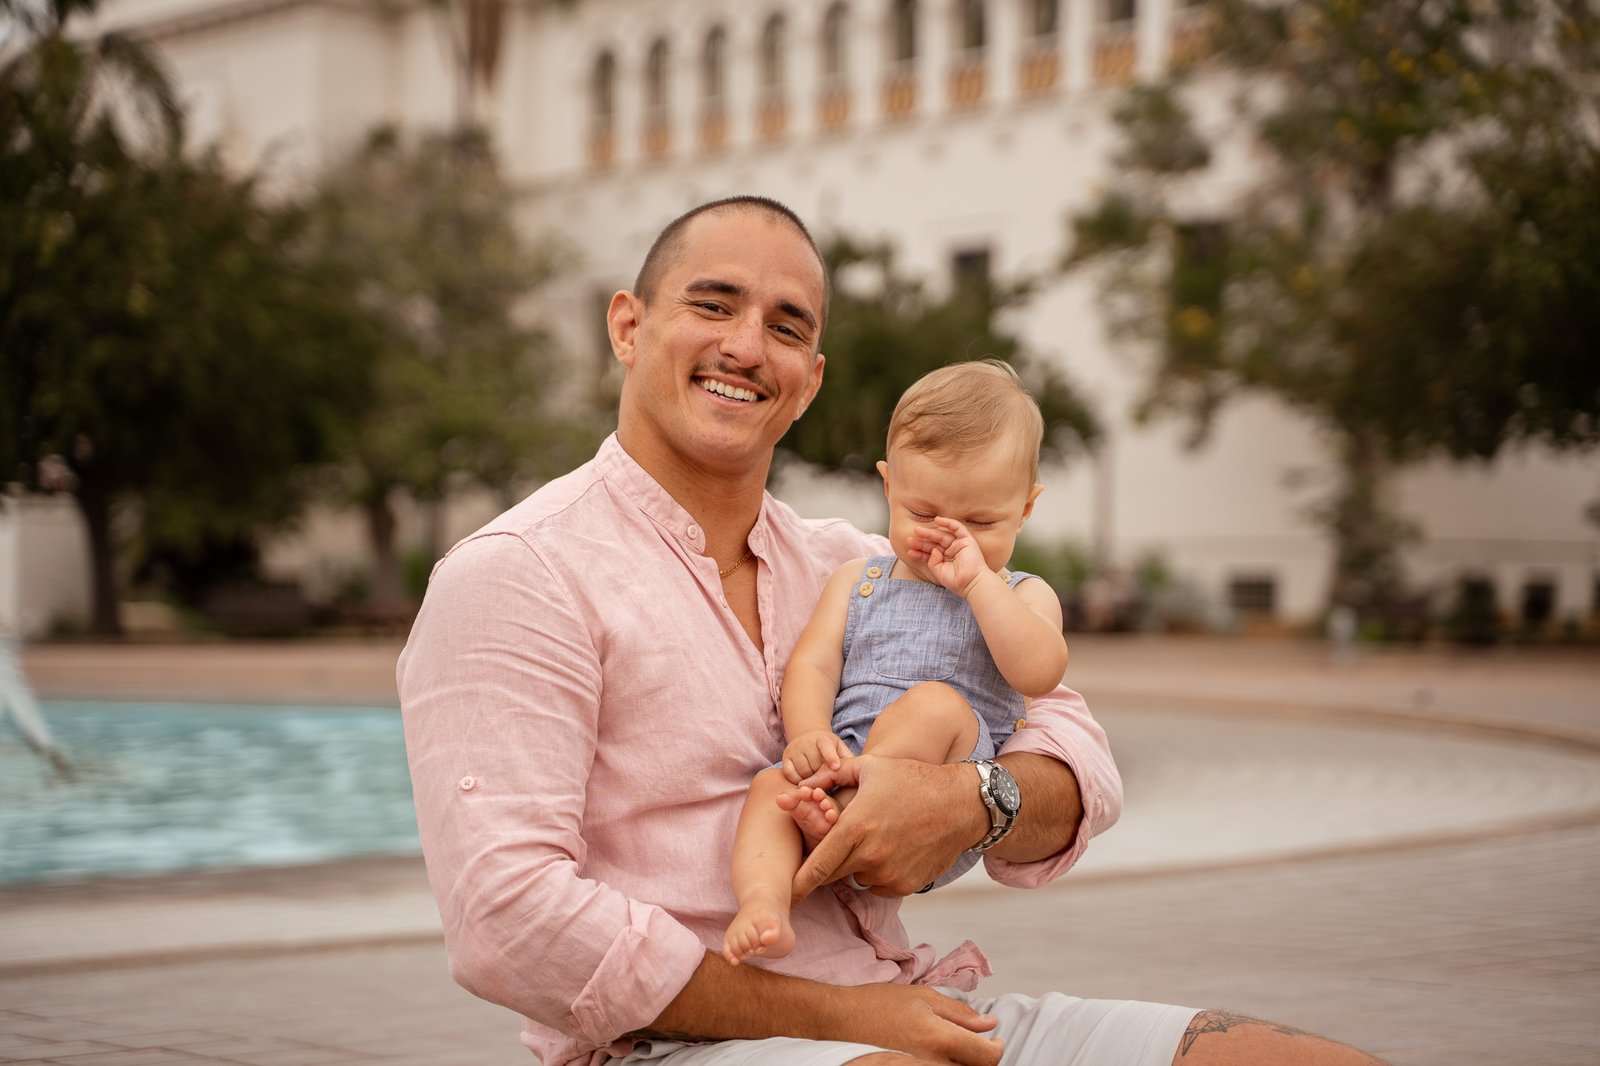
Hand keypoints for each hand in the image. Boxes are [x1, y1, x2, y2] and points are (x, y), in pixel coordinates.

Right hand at [782, 729, 851, 782]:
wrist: (807, 738)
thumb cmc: (829, 749)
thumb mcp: (840, 748)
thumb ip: (847, 758)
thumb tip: (858, 770)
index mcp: (823, 739)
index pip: (826, 747)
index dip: (831, 757)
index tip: (836, 767)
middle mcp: (806, 742)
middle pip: (815, 765)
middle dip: (823, 777)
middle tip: (830, 787)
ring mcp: (794, 750)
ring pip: (803, 772)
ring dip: (812, 781)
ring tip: (819, 786)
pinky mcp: (785, 758)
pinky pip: (790, 775)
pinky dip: (798, 781)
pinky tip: (806, 783)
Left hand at [792, 755, 983, 899]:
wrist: (960, 804)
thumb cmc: (912, 780)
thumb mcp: (869, 767)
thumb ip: (829, 777)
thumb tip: (800, 788)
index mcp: (856, 826)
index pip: (817, 866)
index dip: (798, 885)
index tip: (786, 896)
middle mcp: (870, 855)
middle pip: (832, 875)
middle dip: (827, 866)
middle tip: (835, 847)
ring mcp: (889, 874)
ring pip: (857, 878)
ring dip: (856, 864)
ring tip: (875, 837)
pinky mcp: (906, 885)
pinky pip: (879, 885)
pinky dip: (878, 872)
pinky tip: (892, 848)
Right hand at [823, 982, 1002, 1065]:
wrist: (838, 1021)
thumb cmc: (875, 1005)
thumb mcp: (922, 997)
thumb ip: (960, 1013)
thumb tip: (989, 1024)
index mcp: (939, 1039)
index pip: (987, 1056)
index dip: (997, 1048)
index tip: (994, 1039)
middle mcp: (932, 1064)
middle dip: (979, 1057)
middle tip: (974, 1042)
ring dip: (962, 1062)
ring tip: (951, 1047)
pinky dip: (944, 1065)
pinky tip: (936, 1055)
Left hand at [905, 518, 988, 596]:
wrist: (970, 583)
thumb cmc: (956, 581)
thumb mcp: (938, 572)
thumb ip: (932, 561)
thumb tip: (933, 550)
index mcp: (944, 559)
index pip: (930, 552)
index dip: (920, 552)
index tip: (910, 551)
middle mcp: (951, 550)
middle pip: (934, 543)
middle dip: (922, 541)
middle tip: (910, 539)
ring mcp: (959, 544)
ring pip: (942, 535)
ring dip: (930, 532)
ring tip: (917, 531)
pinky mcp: (967, 540)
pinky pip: (957, 528)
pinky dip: (948, 523)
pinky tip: (937, 520)